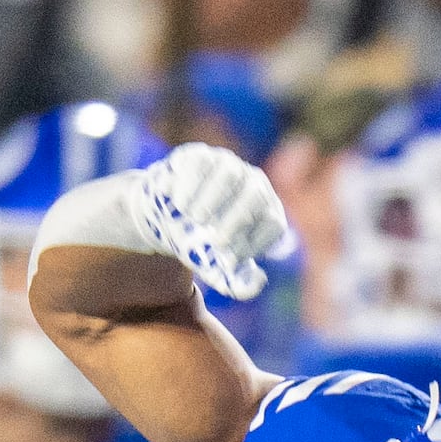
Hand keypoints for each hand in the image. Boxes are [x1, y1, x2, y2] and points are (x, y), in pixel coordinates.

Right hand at [134, 145, 287, 301]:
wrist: (167, 223)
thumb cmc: (200, 246)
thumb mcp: (219, 271)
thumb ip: (240, 285)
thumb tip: (259, 280)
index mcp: (265, 212)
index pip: (273, 224)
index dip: (254, 244)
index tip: (230, 259)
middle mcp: (253, 184)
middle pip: (256, 195)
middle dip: (236, 220)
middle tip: (215, 242)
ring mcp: (228, 166)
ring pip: (230, 174)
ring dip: (212, 200)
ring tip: (195, 219)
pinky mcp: (201, 156)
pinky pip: (201, 164)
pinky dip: (190, 187)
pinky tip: (180, 204)